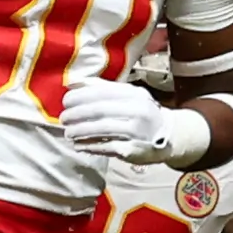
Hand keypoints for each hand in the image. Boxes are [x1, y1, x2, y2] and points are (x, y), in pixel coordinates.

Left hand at [59, 79, 211, 163]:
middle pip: (99, 110)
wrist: (170, 135)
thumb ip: (101, 88)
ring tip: (68, 133)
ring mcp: (136, 131)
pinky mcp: (133, 150)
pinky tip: (79, 145)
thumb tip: (72, 82)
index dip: (80, 96)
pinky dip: (89, 146)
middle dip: (77, 114)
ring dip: (80, 131)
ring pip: (101, 129)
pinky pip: (106, 147)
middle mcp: (137, 110)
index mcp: (134, 94)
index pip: (102, 92)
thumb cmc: (141, 112)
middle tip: (63, 119)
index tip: (65, 101)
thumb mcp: (128, 95)